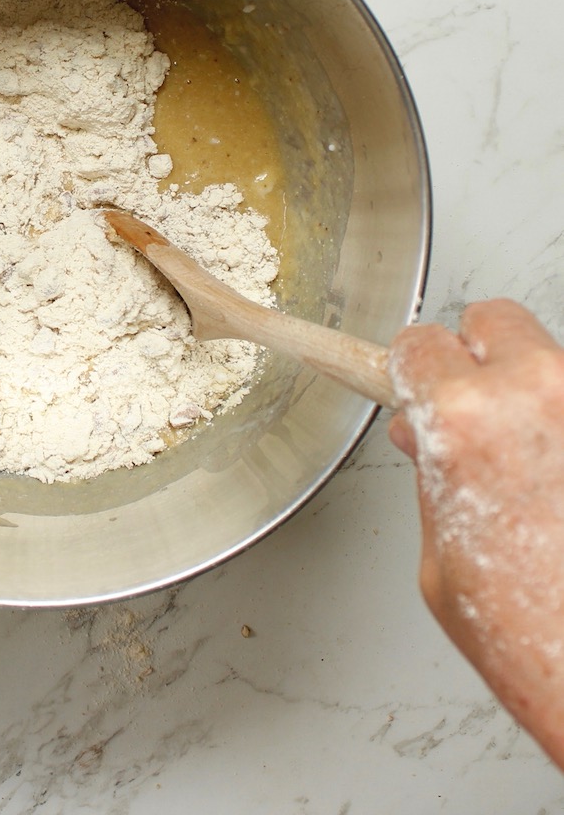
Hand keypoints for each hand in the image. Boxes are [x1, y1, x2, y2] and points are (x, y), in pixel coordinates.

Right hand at [389, 299, 563, 768]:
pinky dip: (563, 434)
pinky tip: (555, 482)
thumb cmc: (535, 638)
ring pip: (553, 361)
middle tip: (474, 406)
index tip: (411, 383)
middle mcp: (540, 395)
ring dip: (534, 396)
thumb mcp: (440, 555)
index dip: (410, 372)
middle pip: (496, 319)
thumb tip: (431, 440)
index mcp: (464, 420)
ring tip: (531, 463)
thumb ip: (434, 477)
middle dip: (476, 357)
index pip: (421, 343)